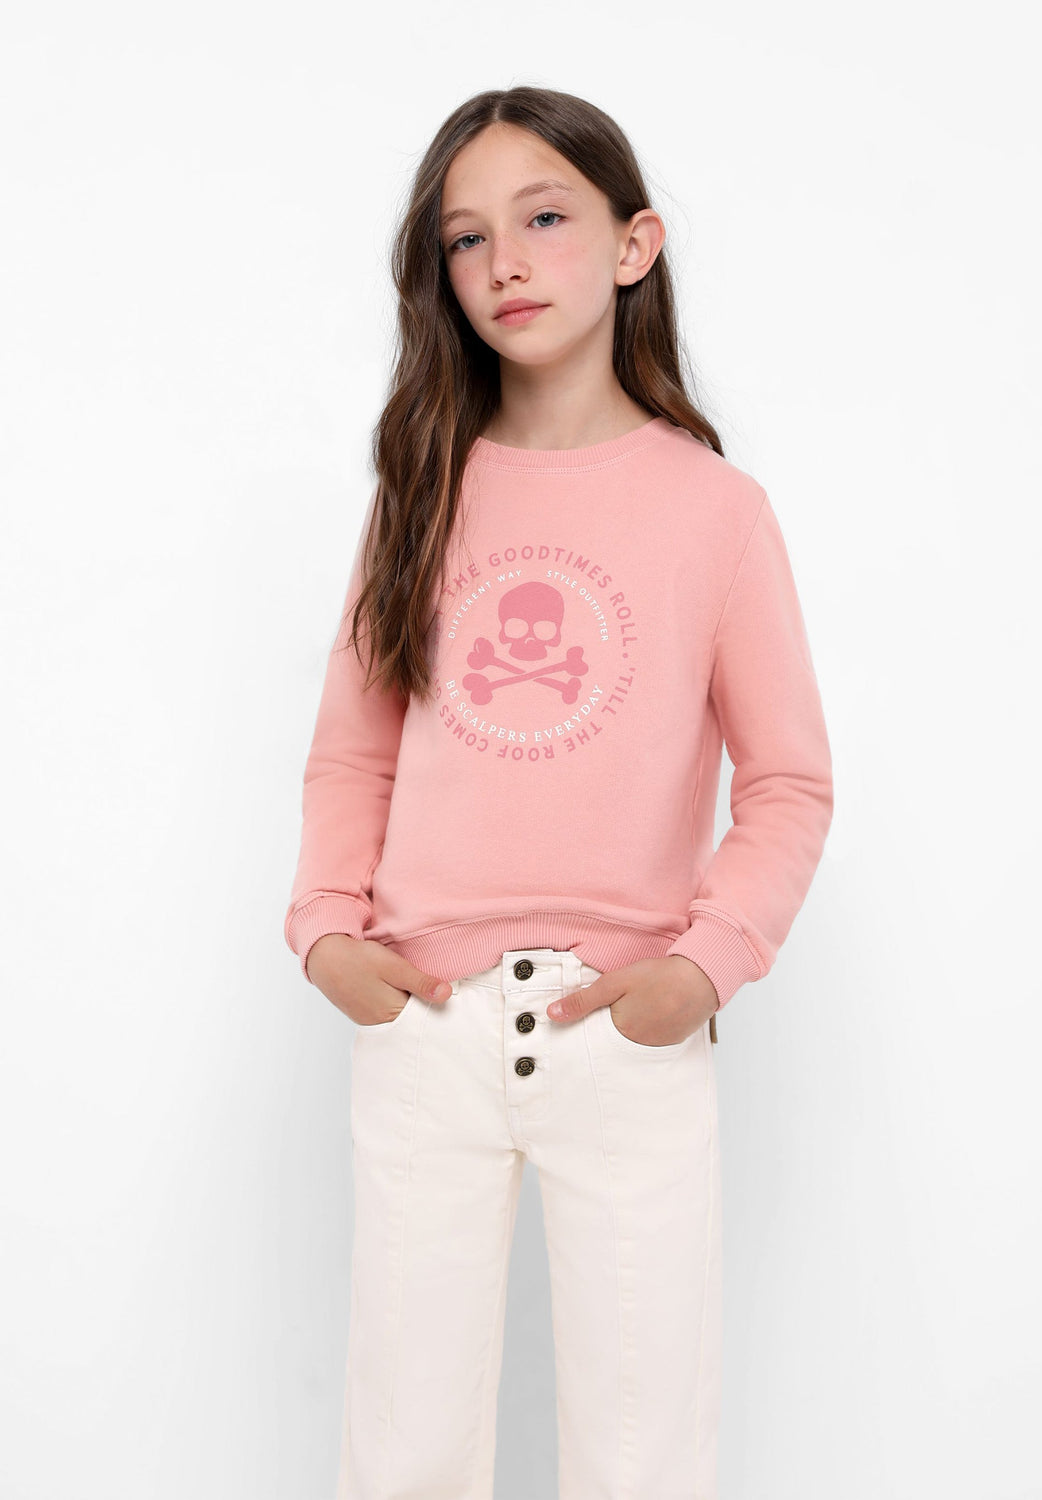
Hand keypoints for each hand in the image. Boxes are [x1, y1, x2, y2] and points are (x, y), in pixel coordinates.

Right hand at [305, 934, 452, 1026]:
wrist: (322, 955)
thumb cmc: (357, 959)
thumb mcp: (393, 967)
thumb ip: (420, 982)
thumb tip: (447, 995)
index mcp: (392, 1013)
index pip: (425, 1015)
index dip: (435, 1001)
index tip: (444, 987)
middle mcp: (381, 1022)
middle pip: (411, 1017)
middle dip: (422, 1003)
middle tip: (428, 982)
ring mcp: (369, 1018)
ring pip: (397, 1013)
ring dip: (406, 1000)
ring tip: (410, 983)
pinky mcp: (361, 1011)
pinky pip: (384, 1010)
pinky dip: (392, 1000)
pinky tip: (392, 986)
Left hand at [546, 955, 719, 1044]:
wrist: (703, 977)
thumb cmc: (660, 976)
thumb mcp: (616, 982)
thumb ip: (583, 1000)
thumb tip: (552, 1014)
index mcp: (620, 1030)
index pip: (595, 1032)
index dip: (594, 1018)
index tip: (598, 1008)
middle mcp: (638, 1044)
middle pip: (615, 1037)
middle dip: (614, 1022)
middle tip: (628, 1001)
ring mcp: (658, 1044)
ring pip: (634, 1038)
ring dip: (634, 1025)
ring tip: (644, 1003)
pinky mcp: (674, 1040)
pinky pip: (654, 1038)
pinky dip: (651, 1026)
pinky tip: (656, 1008)